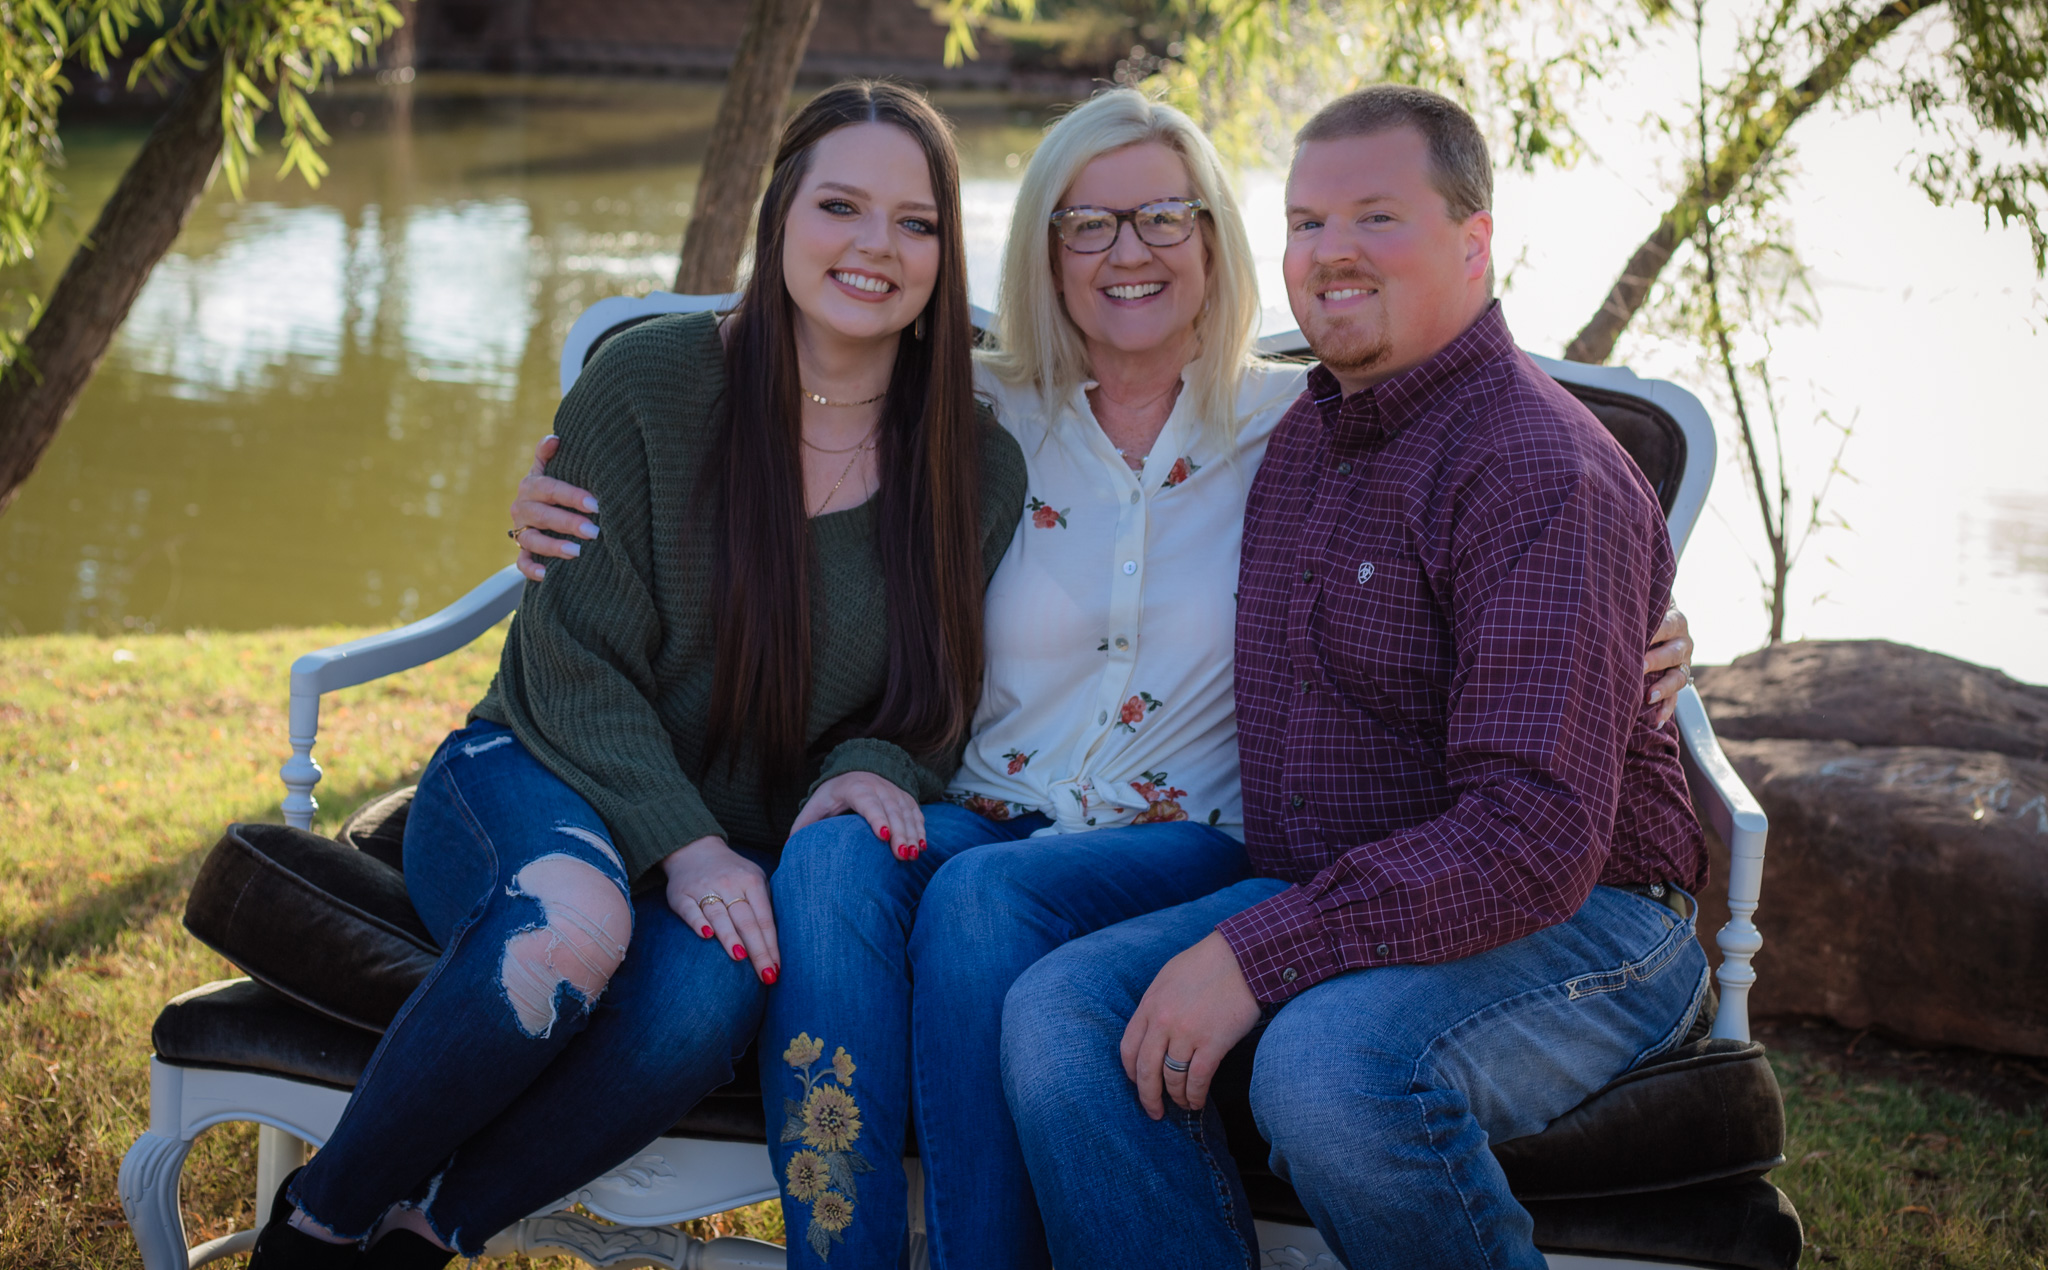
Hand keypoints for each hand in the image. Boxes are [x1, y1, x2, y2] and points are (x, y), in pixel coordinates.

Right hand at [510, 435, 601, 581]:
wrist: (538, 508)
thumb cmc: (553, 487)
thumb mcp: (550, 469)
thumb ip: (549, 454)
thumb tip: (555, 438)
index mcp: (531, 486)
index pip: (550, 489)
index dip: (572, 496)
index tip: (596, 503)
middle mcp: (522, 508)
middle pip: (543, 516)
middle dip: (568, 523)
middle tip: (594, 531)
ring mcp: (520, 530)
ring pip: (532, 540)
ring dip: (553, 547)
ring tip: (577, 552)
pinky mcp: (521, 550)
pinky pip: (521, 562)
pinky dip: (531, 569)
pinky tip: (546, 574)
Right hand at [661, 836, 779, 983]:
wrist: (694, 848)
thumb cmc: (732, 873)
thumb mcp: (755, 878)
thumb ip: (766, 903)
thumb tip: (780, 943)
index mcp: (751, 881)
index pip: (764, 918)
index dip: (772, 944)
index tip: (777, 969)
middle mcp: (729, 883)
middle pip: (746, 921)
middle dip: (757, 950)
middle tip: (765, 975)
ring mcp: (704, 888)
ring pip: (720, 915)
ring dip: (730, 936)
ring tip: (740, 958)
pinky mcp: (681, 894)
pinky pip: (690, 910)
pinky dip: (699, 922)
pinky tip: (706, 937)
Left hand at [789, 771, 925, 859]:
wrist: (858, 770)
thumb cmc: (834, 793)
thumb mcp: (816, 804)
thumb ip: (803, 823)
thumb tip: (788, 846)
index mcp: (856, 788)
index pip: (869, 802)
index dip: (877, 818)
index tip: (882, 835)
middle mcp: (879, 787)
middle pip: (892, 810)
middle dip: (899, 833)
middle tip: (902, 855)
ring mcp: (895, 792)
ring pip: (907, 813)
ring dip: (912, 834)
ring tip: (912, 856)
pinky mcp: (906, 799)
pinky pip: (916, 815)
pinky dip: (920, 831)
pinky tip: (921, 848)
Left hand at [1120, 931, 1261, 1118]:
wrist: (1242, 957)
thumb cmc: (1207, 963)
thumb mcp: (1168, 978)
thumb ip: (1156, 1005)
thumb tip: (1152, 1030)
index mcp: (1149, 1005)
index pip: (1128, 1048)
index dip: (1131, 1072)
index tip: (1137, 1083)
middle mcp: (1162, 1022)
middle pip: (1145, 1070)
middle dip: (1147, 1097)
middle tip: (1153, 1112)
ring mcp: (1187, 1033)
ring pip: (1172, 1078)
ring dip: (1176, 1097)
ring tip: (1182, 1104)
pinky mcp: (1213, 1043)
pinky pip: (1197, 1079)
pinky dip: (1195, 1095)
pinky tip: (1196, 1102)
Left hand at [1643, 604, 1693, 727]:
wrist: (1657, 621)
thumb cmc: (1640, 612)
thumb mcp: (1643, 608)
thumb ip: (1634, 609)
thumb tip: (1607, 610)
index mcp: (1675, 621)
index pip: (1666, 625)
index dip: (1653, 633)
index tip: (1635, 638)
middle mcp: (1682, 643)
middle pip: (1674, 654)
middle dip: (1656, 661)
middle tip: (1639, 666)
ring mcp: (1682, 665)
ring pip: (1678, 678)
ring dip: (1664, 689)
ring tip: (1648, 697)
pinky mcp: (1678, 681)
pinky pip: (1676, 699)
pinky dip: (1666, 709)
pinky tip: (1657, 721)